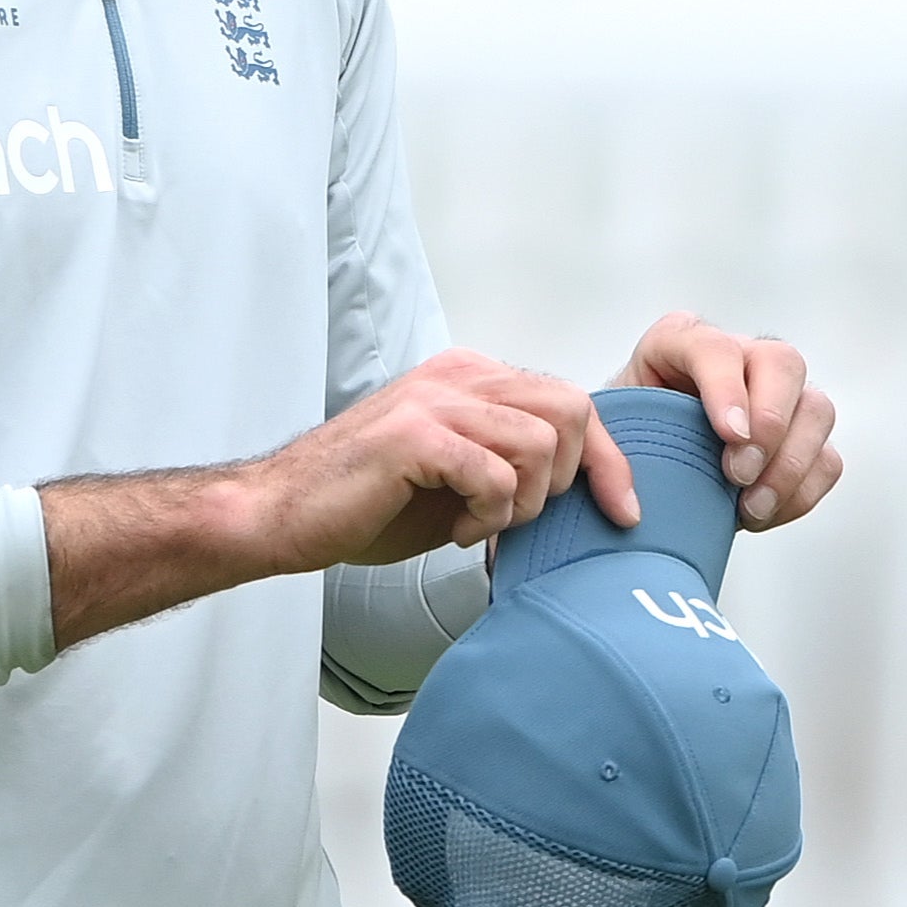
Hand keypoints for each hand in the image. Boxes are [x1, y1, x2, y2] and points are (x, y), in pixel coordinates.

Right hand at [254, 348, 637, 567]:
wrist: (282, 516)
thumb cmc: (368, 504)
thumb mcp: (459, 478)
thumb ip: (514, 466)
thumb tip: (583, 490)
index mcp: (472, 377)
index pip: (571, 402)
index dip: (608, 460)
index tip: (623, 511)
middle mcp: (458, 375)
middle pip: (570, 411)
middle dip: (566, 479)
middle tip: (520, 516)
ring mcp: (435, 400)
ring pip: (540, 443)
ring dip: (524, 502)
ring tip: (481, 524)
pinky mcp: (414, 435)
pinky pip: (494, 473)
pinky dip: (490, 513)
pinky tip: (460, 531)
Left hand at [620, 312, 844, 528]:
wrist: (644, 474)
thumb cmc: (619, 449)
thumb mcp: (602, 437)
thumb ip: (611, 449)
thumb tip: (628, 495)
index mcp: (682, 342)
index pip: (715, 348)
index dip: (726, 389)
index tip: (729, 436)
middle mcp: (740, 356)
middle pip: (783, 363)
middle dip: (770, 422)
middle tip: (739, 474)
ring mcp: (779, 395)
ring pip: (816, 408)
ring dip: (791, 463)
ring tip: (751, 506)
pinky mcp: (801, 437)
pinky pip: (827, 458)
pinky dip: (802, 491)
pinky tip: (762, 512)